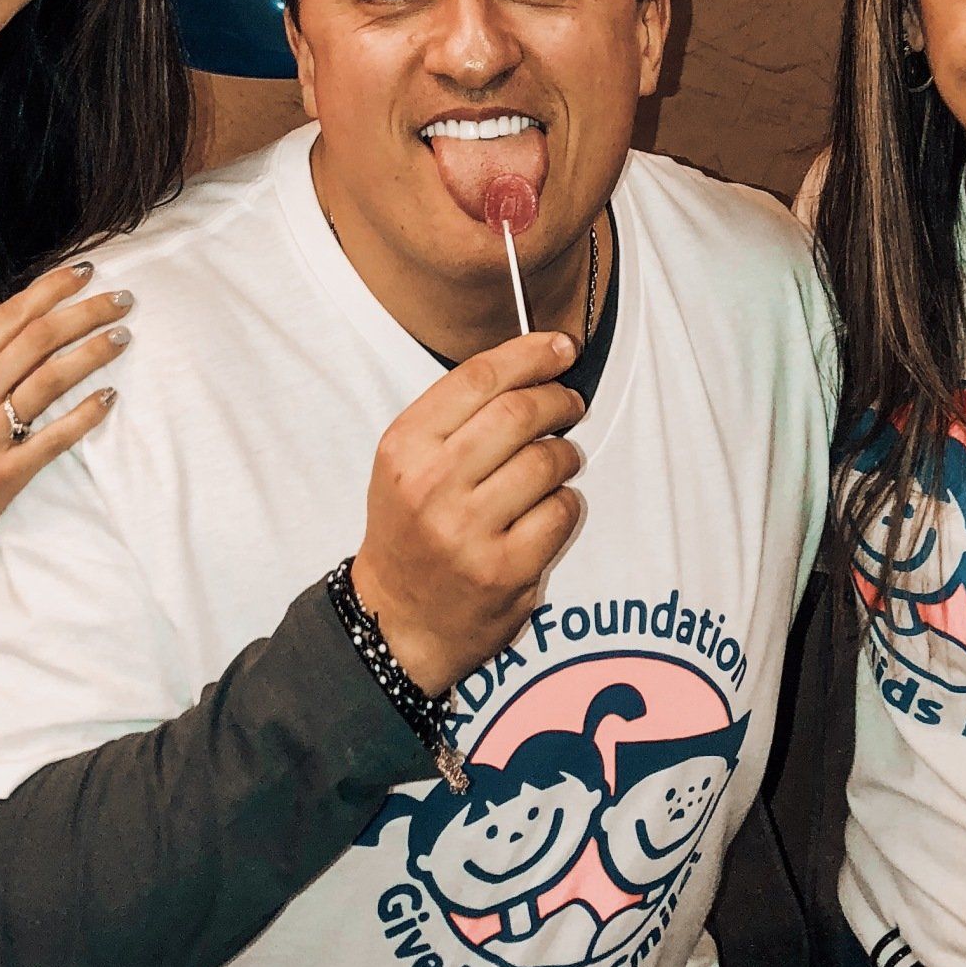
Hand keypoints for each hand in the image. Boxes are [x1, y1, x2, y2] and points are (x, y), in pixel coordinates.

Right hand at [0, 261, 131, 582]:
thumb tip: (11, 316)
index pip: (11, 315)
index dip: (52, 288)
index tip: (86, 272)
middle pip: (39, 339)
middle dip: (86, 312)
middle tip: (123, 299)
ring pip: (50, 379)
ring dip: (92, 353)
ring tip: (122, 336)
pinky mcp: (4, 473)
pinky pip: (54, 437)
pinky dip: (86, 414)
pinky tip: (110, 396)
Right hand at [350, 331, 584, 698]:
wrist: (396, 619)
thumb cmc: (409, 527)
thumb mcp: (407, 463)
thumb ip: (457, 416)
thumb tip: (532, 364)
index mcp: (405, 447)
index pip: (479, 378)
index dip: (529, 354)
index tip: (560, 347)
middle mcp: (432, 485)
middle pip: (519, 413)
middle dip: (558, 400)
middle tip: (570, 403)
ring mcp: (469, 531)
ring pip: (547, 461)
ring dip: (567, 455)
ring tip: (561, 461)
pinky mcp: (505, 571)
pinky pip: (562, 512)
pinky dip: (567, 503)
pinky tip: (550, 508)